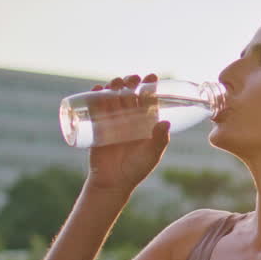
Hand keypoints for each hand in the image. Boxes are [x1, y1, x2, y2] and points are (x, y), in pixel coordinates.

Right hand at [85, 74, 171, 193]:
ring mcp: (113, 121)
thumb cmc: (136, 170)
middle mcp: (130, 119)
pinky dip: (95, 96)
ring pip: (113, 97)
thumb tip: (166, 122)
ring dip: (114, 86)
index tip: (151, 76)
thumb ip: (159, 140)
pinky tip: (96, 90)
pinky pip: (96, 107)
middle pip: (130, 94)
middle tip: (132, 79)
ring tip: (115, 83)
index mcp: (146, 123)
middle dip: (131, 83)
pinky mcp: (98, 126)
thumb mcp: (151, 155)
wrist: (112, 183)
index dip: (150, 86)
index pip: (149, 100)